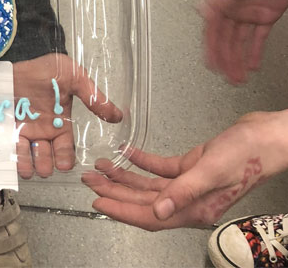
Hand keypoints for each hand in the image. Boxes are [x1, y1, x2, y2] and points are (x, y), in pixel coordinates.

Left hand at [12, 53, 121, 178]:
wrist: (19, 58)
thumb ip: (93, 97)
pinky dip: (17, 159)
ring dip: (32, 165)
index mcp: (61, 123)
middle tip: (47, 167)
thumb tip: (117, 115)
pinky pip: (13, 148)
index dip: (65, 158)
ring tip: (33, 169)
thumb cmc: (45, 68)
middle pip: (47, 156)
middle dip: (47, 165)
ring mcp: (26, 129)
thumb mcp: (74, 77)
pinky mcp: (9, 127)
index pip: (65, 148)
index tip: (65, 165)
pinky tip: (20, 164)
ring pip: (31, 156)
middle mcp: (44, 130)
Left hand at [82, 110, 287, 229]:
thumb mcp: (211, 170)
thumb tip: (158, 211)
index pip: (150, 217)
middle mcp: (190, 199)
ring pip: (149, 185)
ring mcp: (190, 184)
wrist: (265, 138)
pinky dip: (143, 160)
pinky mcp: (192, 167)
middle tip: (91, 180)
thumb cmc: (246, 155)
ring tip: (102, 166)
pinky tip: (128, 151)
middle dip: (115, 191)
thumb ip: (183, 191)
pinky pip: (161, 168)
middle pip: (144, 201)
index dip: (122, 210)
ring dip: (125, 175)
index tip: (99, 202)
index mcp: (194, 208)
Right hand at [200, 0, 287, 83]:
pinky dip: (254, 52)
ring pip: (240, 42)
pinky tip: (253, 64)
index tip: (211, 64)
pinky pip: (257, 38)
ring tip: (239, 76)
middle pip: (227, 40)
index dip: (211, 48)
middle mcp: (235, 8)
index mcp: (224, 0)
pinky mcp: (265, 17)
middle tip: (228, 77)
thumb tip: (201, 10)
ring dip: (238, 60)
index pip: (214, 30)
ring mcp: (250, 13)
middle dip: (226, 60)